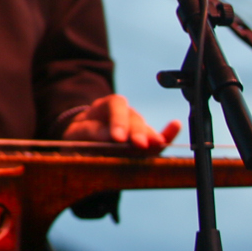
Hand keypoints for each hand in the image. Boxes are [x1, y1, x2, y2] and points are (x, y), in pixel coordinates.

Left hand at [60, 94, 179, 150]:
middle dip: (137, 132)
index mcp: (104, 106)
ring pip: (145, 129)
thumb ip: (89, 132)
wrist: (82, 142)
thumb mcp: (75, 133)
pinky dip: (168, 134)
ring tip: (156, 145)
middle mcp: (124, 114)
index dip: (118, 121)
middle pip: (134, 117)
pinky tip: (175, 126)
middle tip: (138, 144)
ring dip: (150, 137)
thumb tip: (110, 136)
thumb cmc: (78, 136)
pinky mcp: (145, 142)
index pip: (115, 105)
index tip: (117, 138)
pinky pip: (158, 138)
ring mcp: (136, 126)